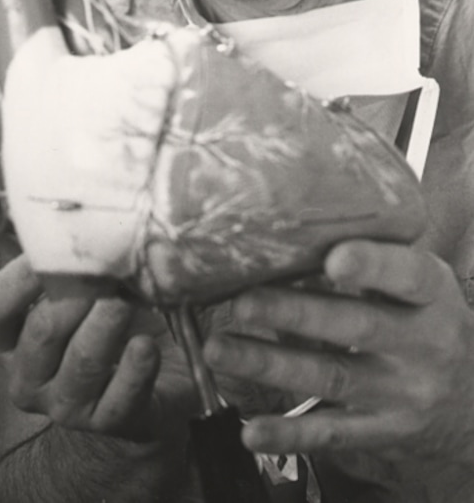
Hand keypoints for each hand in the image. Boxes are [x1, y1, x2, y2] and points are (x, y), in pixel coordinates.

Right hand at [0, 255, 195, 442]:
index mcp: (8, 341)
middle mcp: (27, 378)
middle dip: (76, 294)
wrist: (152, 379)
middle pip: (42, 331)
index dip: (20, 276)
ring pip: (82, 362)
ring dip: (106, 325)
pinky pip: (120, 398)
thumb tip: (67, 217)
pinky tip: (147, 345)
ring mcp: (66, 405)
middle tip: (107, 268)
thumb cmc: (104, 319)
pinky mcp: (111, 422)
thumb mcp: (79, 287)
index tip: (56, 246)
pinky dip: (135, 369)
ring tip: (126, 300)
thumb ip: (65, 261)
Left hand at [203, 240, 473, 481]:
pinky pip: (331, 434)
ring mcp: (403, 393)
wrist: (471, 403)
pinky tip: (250, 429)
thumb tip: (283, 235)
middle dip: (293, 313)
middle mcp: (423, 343)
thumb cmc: (423, 320)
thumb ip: (369, 261)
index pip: (407, 275)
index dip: (372, 265)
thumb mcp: (416, 285)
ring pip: (331, 377)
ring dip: (269, 365)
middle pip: (356, 326)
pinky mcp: (383, 432)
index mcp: (431, 293)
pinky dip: (288, 433)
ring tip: (219, 350)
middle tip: (240, 302)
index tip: (333, 259)